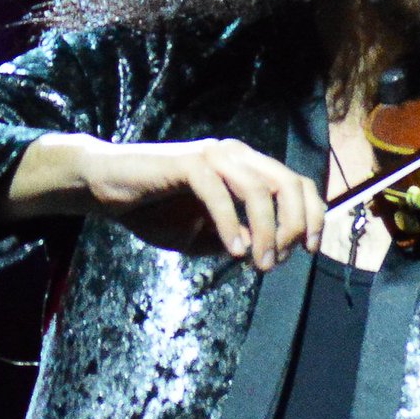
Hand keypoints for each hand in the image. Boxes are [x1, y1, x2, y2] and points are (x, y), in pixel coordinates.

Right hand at [7, 134, 325, 267]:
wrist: (106, 188)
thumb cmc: (156, 210)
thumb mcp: (205, 234)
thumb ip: (237, 239)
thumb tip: (269, 254)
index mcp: (249, 167)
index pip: (299, 184)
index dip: (313, 216)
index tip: (310, 250)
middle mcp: (238, 155)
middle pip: (288, 184)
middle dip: (295, 225)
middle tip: (278, 261)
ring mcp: (214, 155)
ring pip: (260, 190)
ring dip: (266, 231)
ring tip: (259, 264)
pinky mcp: (188, 163)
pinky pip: (220, 194)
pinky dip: (231, 224)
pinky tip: (233, 251)